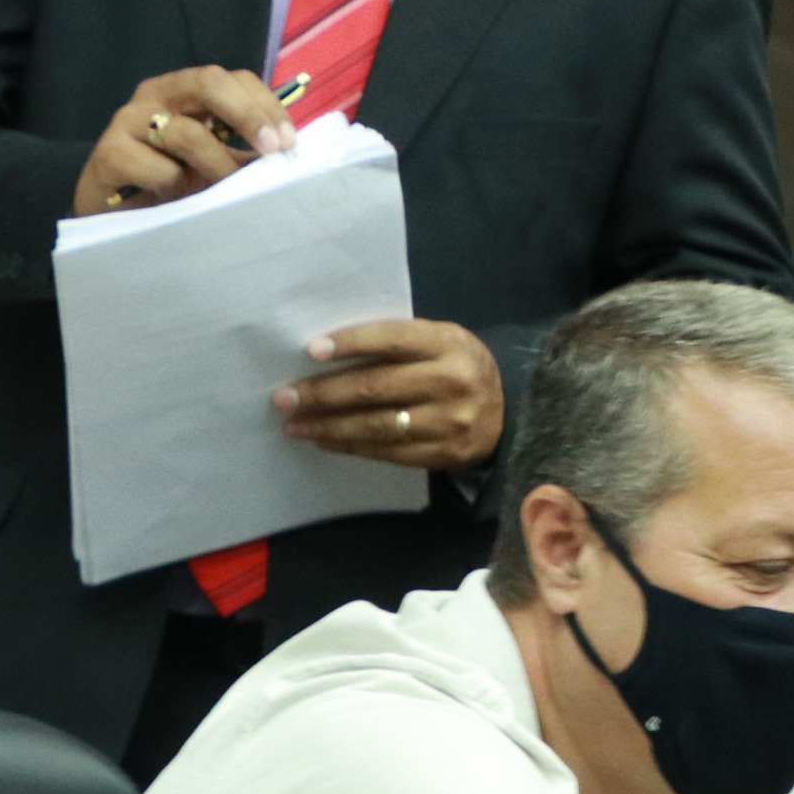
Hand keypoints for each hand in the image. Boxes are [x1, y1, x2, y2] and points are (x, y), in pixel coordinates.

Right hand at [70, 66, 297, 217]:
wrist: (101, 210)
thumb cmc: (159, 181)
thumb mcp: (205, 159)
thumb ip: (237, 148)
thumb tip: (284, 152)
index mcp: (180, 88)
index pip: (231, 78)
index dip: (264, 105)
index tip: (288, 142)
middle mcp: (152, 95)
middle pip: (208, 82)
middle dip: (248, 114)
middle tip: (272, 151)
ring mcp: (126, 121)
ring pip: (187, 133)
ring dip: (217, 165)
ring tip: (224, 190)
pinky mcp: (109, 154)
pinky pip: (160, 171)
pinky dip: (175, 188)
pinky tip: (168, 199)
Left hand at [279, 318, 503, 469]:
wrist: (508, 412)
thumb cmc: (456, 367)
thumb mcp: (440, 342)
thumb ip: (398, 343)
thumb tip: (327, 352)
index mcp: (447, 343)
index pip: (392, 339)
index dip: (351, 343)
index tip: (311, 350)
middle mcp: (451, 380)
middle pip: (376, 387)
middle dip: (324, 393)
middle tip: (285, 396)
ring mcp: (449, 421)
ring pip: (376, 425)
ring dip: (328, 426)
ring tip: (295, 424)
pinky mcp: (443, 454)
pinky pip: (386, 451)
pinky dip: (350, 446)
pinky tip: (324, 440)